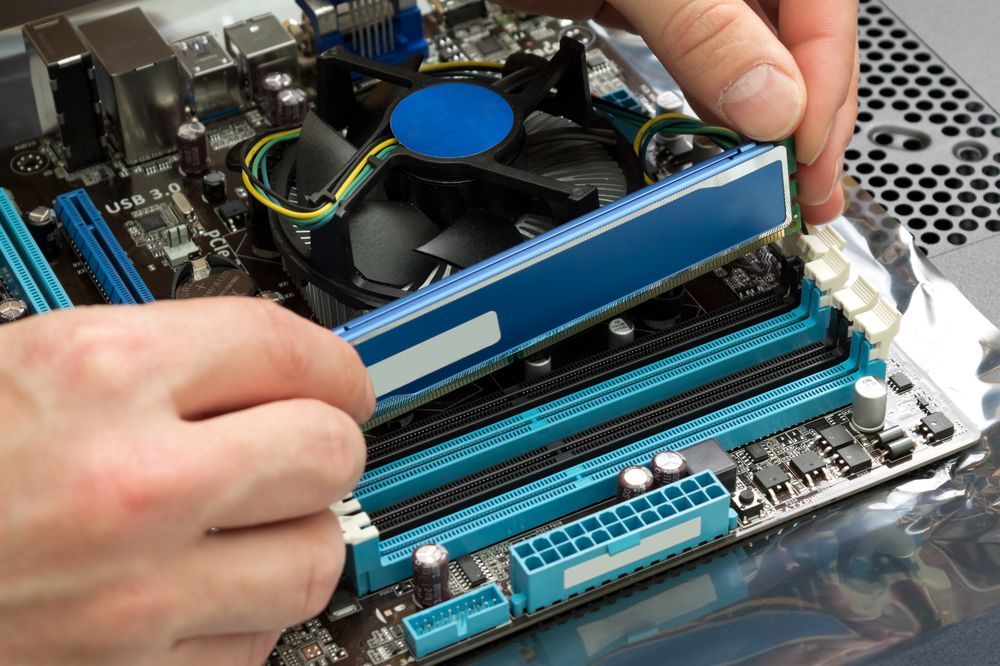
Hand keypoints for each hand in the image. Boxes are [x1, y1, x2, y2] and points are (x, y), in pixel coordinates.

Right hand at [0, 299, 372, 664]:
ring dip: (297, 534)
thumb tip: (273, 369)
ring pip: (314, 559)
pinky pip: (255, 644)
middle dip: (326, 442)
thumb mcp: (28, 365)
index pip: (294, 350)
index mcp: (99, 374)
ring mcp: (134, 598)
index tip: (338, 379)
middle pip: (330, 451)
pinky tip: (199, 589)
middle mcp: (130, 484)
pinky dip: (244, 615)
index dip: (332, 363)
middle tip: (302, 444)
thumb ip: (161, 362)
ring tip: (253, 522)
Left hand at [502, 0, 858, 222]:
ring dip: (772, 121)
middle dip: (811, 117)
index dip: (825, 86)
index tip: (804, 152)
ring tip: (786, 181)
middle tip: (808, 189)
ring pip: (760, 57)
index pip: (824, 10)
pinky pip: (710, 60)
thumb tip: (769, 102)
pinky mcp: (658, 7)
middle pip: (803, 40)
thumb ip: (701, 26)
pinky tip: (736, 142)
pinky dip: (722, 105)